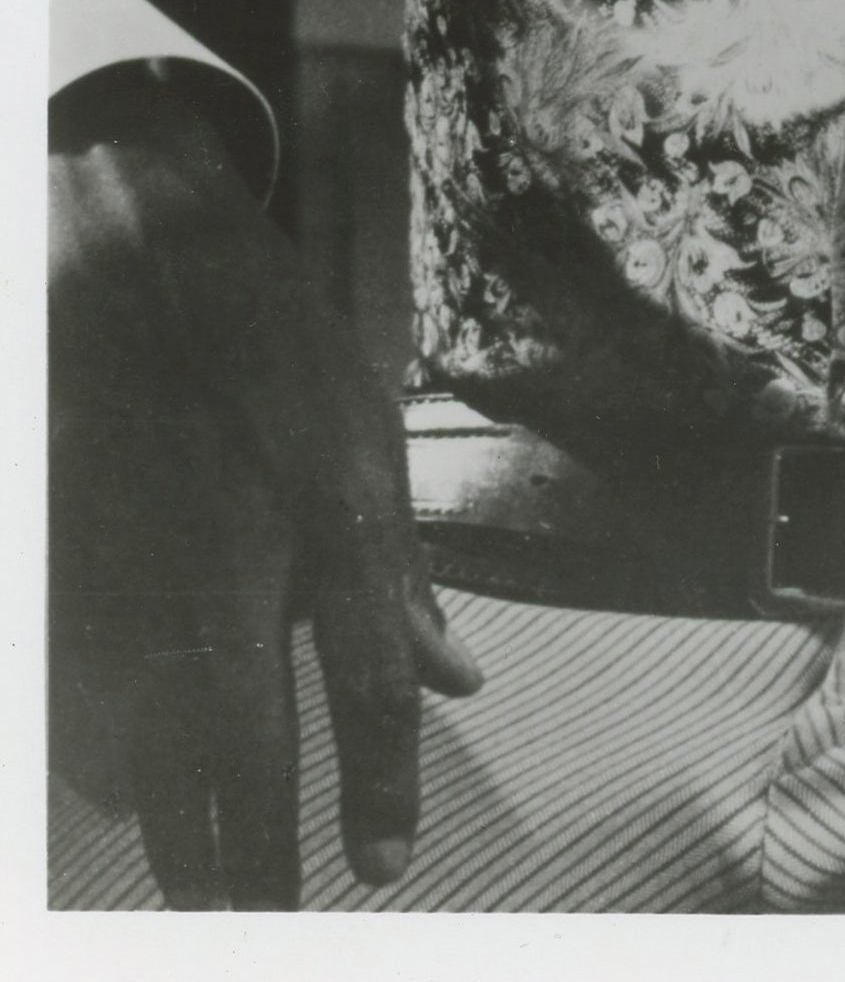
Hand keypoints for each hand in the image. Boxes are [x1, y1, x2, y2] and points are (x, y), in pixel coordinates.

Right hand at [49, 64, 480, 908]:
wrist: (130, 255)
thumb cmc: (265, 343)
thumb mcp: (361, 435)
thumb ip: (399, 577)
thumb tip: (460, 680)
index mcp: (319, 521)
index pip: (361, 690)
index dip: (376, 792)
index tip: (376, 874)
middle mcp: (220, 569)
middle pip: (231, 762)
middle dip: (249, 862)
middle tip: (265, 915)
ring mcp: (124, 584)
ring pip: (135, 762)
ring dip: (174, 827)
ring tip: (209, 868)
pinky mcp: (57, 585)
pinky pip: (74, 716)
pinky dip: (104, 764)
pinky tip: (133, 781)